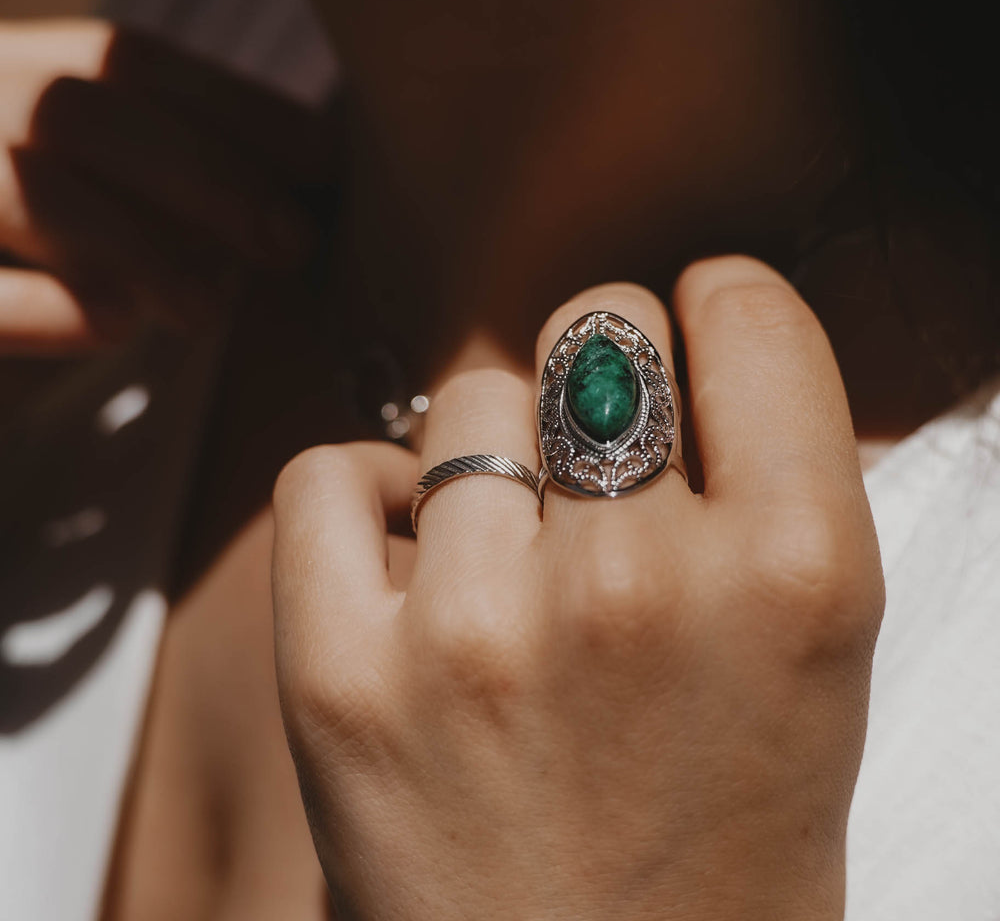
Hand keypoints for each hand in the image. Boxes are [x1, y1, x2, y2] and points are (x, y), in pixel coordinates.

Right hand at [0, 19, 335, 353]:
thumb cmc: (40, 245)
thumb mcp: (102, 184)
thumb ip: (168, 174)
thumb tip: (291, 202)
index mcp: (15, 70)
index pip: (129, 62)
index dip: (235, 108)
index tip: (324, 162)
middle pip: (78, 111)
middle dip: (205, 175)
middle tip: (289, 243)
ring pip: (27, 188)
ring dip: (135, 245)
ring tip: (209, 312)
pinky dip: (43, 311)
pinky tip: (115, 326)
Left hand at [271, 256, 883, 919]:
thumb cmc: (721, 845)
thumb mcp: (815, 657)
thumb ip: (767, 479)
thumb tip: (678, 340)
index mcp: (797, 577)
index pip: (748, 313)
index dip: (718, 313)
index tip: (697, 345)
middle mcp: (642, 588)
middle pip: (597, 324)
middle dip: (603, 373)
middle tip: (600, 459)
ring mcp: (479, 630)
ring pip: (470, 396)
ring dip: (497, 454)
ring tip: (513, 555)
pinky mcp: (341, 677)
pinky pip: (329, 475)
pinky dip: (361, 496)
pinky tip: (404, 559)